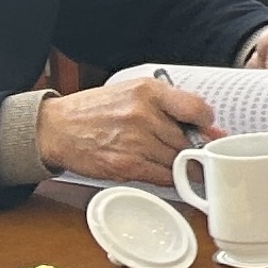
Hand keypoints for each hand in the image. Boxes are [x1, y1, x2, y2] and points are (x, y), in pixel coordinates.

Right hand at [40, 79, 218, 183]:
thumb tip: (210, 128)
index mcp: (148, 91)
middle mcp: (143, 114)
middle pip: (188, 140)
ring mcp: (135, 141)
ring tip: (162, 156)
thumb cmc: (96, 110)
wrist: (57, 128)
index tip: (203, 129)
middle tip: (180, 146)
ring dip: (178, 164)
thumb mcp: (133, 93)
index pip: (198, 108)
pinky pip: (163, 177)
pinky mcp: (126, 165)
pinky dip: (167, 177)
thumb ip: (171, 105)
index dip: (206, 123)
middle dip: (190, 147)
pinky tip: (159, 169)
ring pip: (178, 160)